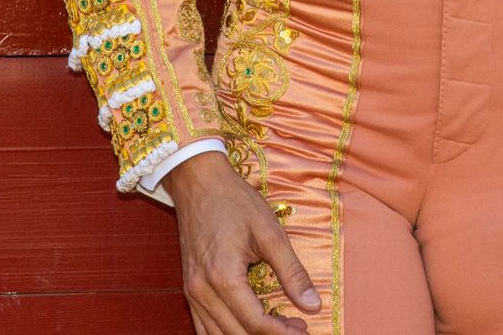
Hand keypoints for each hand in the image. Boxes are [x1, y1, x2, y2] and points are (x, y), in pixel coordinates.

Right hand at [165, 152, 319, 334]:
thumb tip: (314, 304)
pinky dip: (226, 333)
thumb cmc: (235, 202)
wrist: (199, 182)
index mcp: (224, 277)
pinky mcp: (189, 288)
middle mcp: (202, 291)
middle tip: (297, 326)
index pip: (256, 323)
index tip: (305, 329)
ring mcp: (192, 291)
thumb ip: (292, 272)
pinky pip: (204, 326)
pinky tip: (248, 326)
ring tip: (278, 326)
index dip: (283, 333)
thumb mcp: (270, 233)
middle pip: (238, 334)